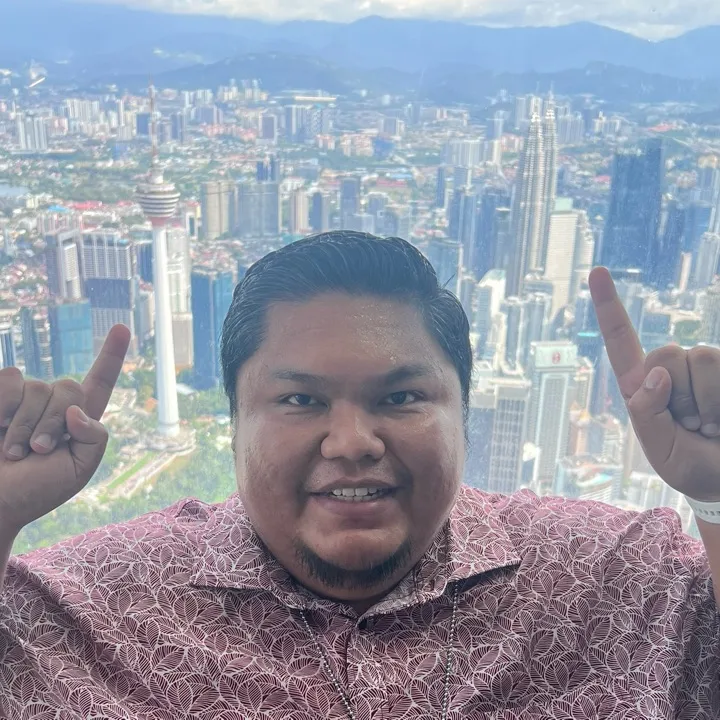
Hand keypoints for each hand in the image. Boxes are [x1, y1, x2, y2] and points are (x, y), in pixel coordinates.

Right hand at [0, 325, 130, 535]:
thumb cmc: (32, 492)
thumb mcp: (77, 471)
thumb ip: (93, 440)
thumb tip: (77, 411)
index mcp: (77, 420)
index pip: (99, 382)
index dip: (111, 355)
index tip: (121, 327)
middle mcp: (50, 403)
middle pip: (68, 388)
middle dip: (53, 423)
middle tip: (38, 451)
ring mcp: (21, 397)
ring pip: (35, 386)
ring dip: (23, 425)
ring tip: (13, 451)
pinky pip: (8, 380)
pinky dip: (2, 407)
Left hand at [590, 267, 719, 501]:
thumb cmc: (691, 466)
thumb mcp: (660, 449)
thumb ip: (648, 415)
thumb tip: (656, 373)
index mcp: (642, 386)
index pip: (621, 342)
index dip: (608, 306)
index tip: (596, 271)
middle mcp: (673, 370)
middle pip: (666, 352)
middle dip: (680, 394)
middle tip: (691, 425)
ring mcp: (706, 367)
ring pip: (701, 358)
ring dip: (707, 402)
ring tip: (711, 425)